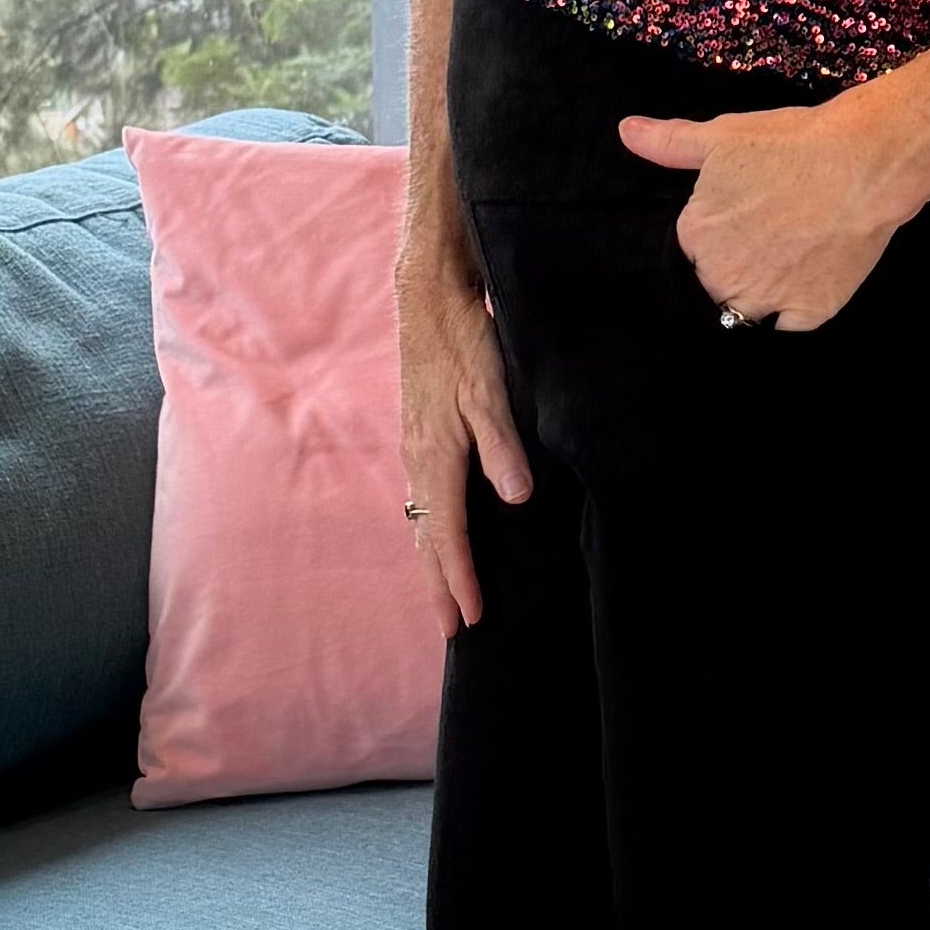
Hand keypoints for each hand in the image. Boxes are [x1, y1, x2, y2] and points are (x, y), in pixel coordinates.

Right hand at [394, 239, 531, 630]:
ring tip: (446, 595)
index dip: (460, 579)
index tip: (471, 618)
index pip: (447, 534)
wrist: (426, 298)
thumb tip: (515, 497)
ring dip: (434, 561)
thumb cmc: (462, 340)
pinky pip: (423, 498)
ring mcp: (415, 448)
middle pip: (427, 537)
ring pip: (422, 519)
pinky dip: (432, 529)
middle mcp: (418, 459)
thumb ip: (503, 445)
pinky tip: (443, 534)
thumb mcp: (488, 388)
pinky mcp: (419, 436)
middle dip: (439, 585)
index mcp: (434, 456)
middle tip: (452, 631)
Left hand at [615, 92, 918, 330]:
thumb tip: (626, 132)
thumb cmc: (792, 145)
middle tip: (770, 235)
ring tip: (786, 261)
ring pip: (747, 312)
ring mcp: (766, 299)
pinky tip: (806, 284)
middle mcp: (723, 275)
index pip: (693, 250)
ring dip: (758, 295)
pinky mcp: (809, 312)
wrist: (863, 163)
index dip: (718, 235)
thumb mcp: (723, 135)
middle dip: (734, 267)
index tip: (743, 217)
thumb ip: (670, 142)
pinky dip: (793, 314)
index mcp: (697, 235)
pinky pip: (788, 330)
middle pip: (716, 285)